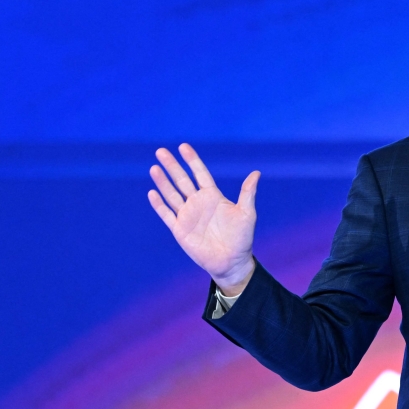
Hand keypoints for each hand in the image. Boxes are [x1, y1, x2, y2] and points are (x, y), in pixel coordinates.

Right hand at [148, 143, 258, 295]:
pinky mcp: (180, 230)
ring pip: (172, 194)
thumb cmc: (242, 238)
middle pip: (182, 180)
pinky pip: (167, 214)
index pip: (200, 173)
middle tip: (161, 151)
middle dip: (172, 166)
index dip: (192, 160)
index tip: (183, 146)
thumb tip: (256, 173)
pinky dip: (159, 204)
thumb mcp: (247, 213)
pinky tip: (152, 192)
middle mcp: (198, 203)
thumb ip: (247, 193)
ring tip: (154, 168)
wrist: (231, 262)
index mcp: (213, 196)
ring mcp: (187, 216)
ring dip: (163, 182)